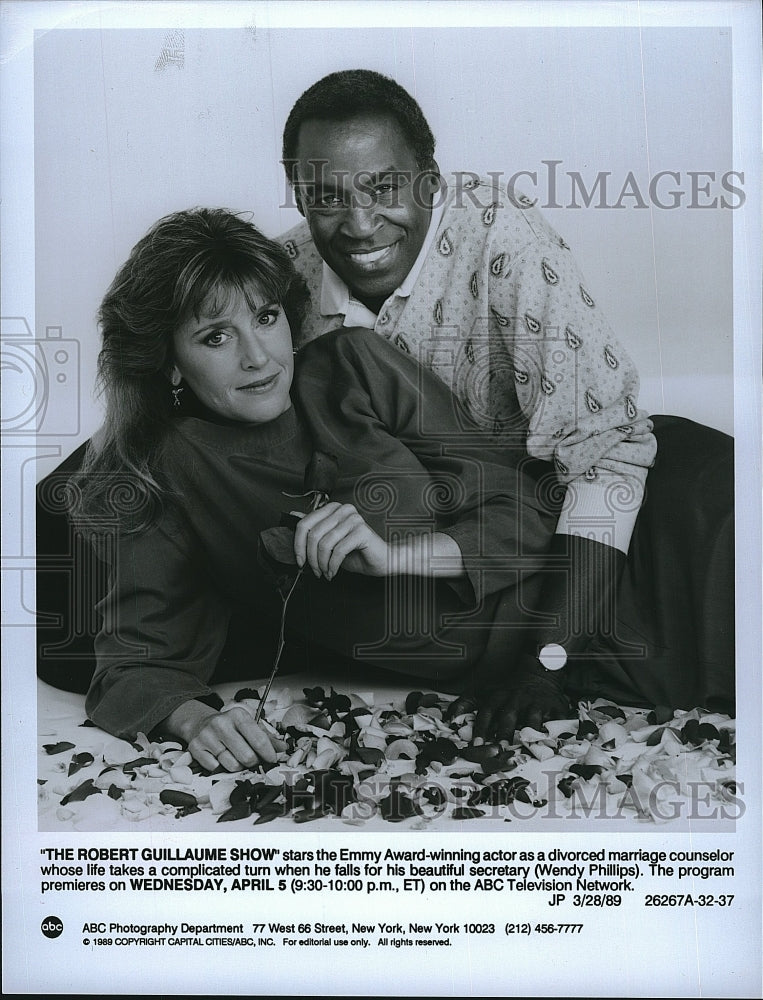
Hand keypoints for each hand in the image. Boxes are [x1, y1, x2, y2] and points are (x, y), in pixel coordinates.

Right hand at [163, 700, 276, 771]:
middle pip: (247, 756)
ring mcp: (207, 736)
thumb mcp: (248, 725)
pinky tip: (221, 758)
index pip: (259, 739)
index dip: (268, 754)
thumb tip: (283, 748)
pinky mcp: (195, 748)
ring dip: (238, 767)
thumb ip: (267, 737)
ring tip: (236, 758)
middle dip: (253, 762)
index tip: (272, 760)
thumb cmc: (229, 726)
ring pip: (232, 765)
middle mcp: (221, 724)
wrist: (200, 724)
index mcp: (238, 715)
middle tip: (253, 760)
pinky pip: (215, 768)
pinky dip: (221, 768)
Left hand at [292, 501, 388, 578]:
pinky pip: (339, 550)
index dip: (298, 545)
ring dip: (322, 563)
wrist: (381, 560)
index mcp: (333, 508)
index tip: (299, 560)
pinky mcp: (362, 531)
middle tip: (314, 570)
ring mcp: (353, 519)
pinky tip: (333, 572)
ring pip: (325, 543)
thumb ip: (314, 528)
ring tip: (325, 572)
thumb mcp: (330, 541)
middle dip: (311, 557)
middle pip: (313, 534)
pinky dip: (332, 565)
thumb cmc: (356, 552)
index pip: (305, 523)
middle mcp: (343, 510)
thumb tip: (293, 516)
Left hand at [449, 654, 571, 741]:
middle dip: (503, 732)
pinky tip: (551, 741)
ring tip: (525, 746)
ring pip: (531, 719)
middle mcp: (516, 700)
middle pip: (508, 716)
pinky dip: (555, 730)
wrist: (538, 671)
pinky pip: (556, 719)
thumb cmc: (508, 688)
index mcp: (498, 697)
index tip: (475, 745)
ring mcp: (535, 703)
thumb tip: (449, 719)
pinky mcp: (554, 707)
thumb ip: (465, 703)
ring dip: (527, 732)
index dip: (480, 728)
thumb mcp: (485, 691)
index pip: (486, 712)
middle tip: (499, 749)